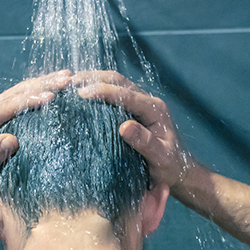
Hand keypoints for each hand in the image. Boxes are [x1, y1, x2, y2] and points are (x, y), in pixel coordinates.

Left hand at [0, 70, 72, 187]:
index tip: (50, 97)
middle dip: (44, 84)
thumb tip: (12, 140)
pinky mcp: (7, 110)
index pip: (9, 104)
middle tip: (67, 80)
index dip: (30, 99)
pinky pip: (26, 95)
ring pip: (24, 89)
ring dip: (46, 81)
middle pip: (19, 91)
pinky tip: (59, 84)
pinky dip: (43, 89)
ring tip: (69, 76)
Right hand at [73, 70, 193, 188]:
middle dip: (94, 78)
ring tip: (71, 84)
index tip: (82, 94)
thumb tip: (124, 127)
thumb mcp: (160, 158)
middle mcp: (149, 101)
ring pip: (116, 83)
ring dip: (94, 81)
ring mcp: (141, 103)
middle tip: (70, 82)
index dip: (103, 91)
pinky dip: (98, 91)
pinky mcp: (134, 110)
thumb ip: (145, 143)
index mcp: (155, 109)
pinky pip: (115, 95)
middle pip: (119, 81)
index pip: (126, 95)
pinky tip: (82, 96)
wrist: (179, 170)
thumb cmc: (169, 167)